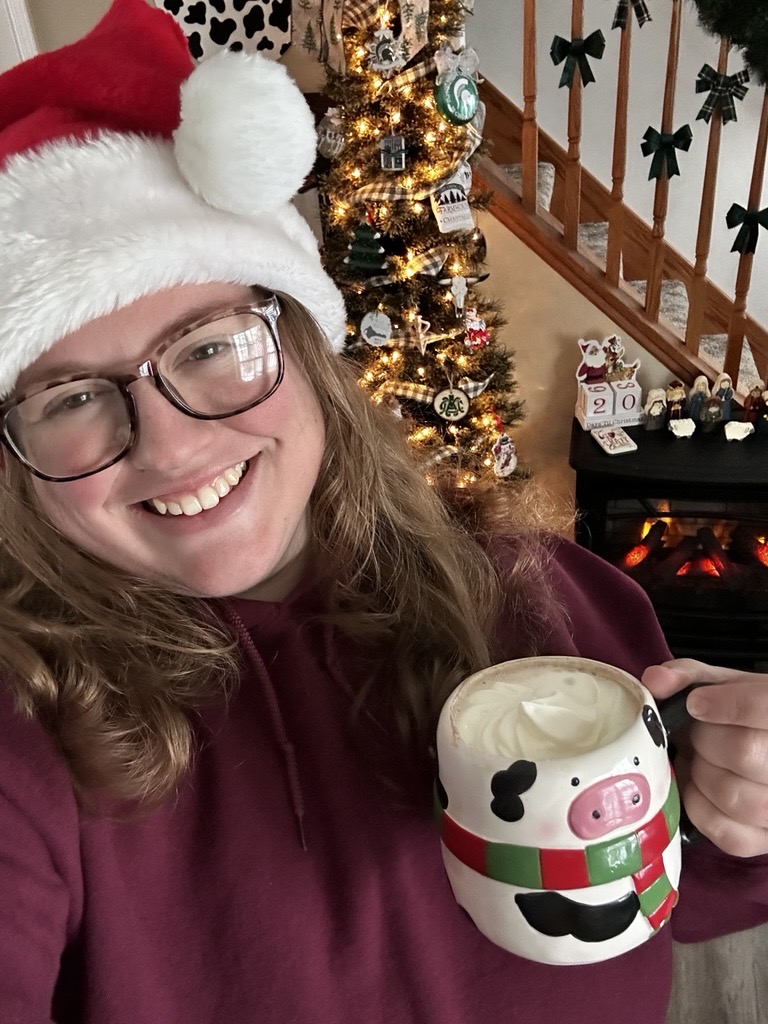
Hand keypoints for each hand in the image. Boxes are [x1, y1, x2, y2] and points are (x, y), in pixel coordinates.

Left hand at [642, 658, 767, 857]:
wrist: (758, 747)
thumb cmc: (739, 716)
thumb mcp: (722, 686)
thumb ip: (689, 677)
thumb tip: (655, 681)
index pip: (764, 706)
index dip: (726, 705)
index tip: (696, 704)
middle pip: (743, 751)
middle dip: (705, 740)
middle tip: (698, 734)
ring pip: (734, 796)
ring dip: (701, 775)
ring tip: (701, 761)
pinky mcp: (763, 840)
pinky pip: (728, 834)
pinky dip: (699, 808)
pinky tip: (699, 788)